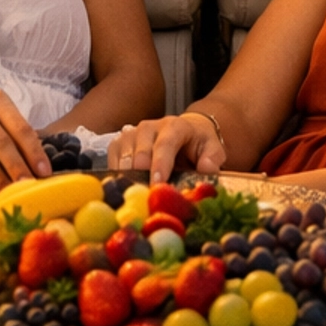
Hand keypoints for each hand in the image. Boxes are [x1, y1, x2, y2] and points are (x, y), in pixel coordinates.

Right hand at [109, 111, 225, 186]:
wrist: (184, 132)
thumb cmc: (198, 144)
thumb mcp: (212, 148)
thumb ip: (213, 158)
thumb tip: (207, 168)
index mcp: (174, 126)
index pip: (164, 144)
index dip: (160, 164)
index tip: (157, 183)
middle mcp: (149, 127)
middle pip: (140, 154)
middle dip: (143, 177)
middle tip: (147, 199)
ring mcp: (131, 134)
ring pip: (124, 159)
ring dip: (129, 179)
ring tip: (137, 197)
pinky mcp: (119, 144)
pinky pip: (112, 162)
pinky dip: (118, 177)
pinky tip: (127, 189)